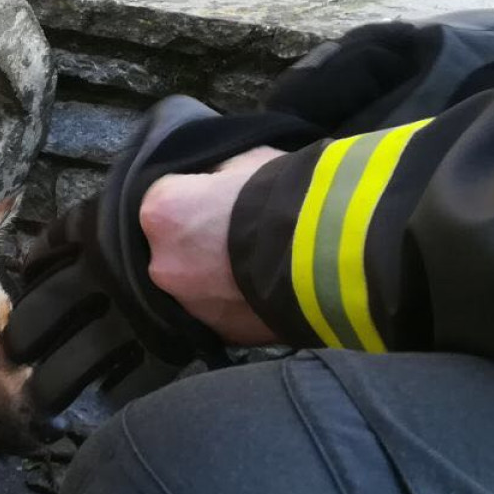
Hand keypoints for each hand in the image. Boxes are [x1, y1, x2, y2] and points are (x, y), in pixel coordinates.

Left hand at [139, 147, 282, 345]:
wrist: (334, 251)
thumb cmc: (286, 195)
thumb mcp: (246, 161)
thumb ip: (217, 176)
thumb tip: (213, 183)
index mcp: (160, 213)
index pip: (162, 199)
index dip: (193, 195)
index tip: (219, 197)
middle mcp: (161, 263)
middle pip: (173, 248)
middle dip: (199, 241)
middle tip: (238, 234)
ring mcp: (188, 304)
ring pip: (194, 285)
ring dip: (215, 277)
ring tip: (254, 265)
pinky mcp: (218, 332)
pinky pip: (221, 312)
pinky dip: (236, 303)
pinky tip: (263, 289)